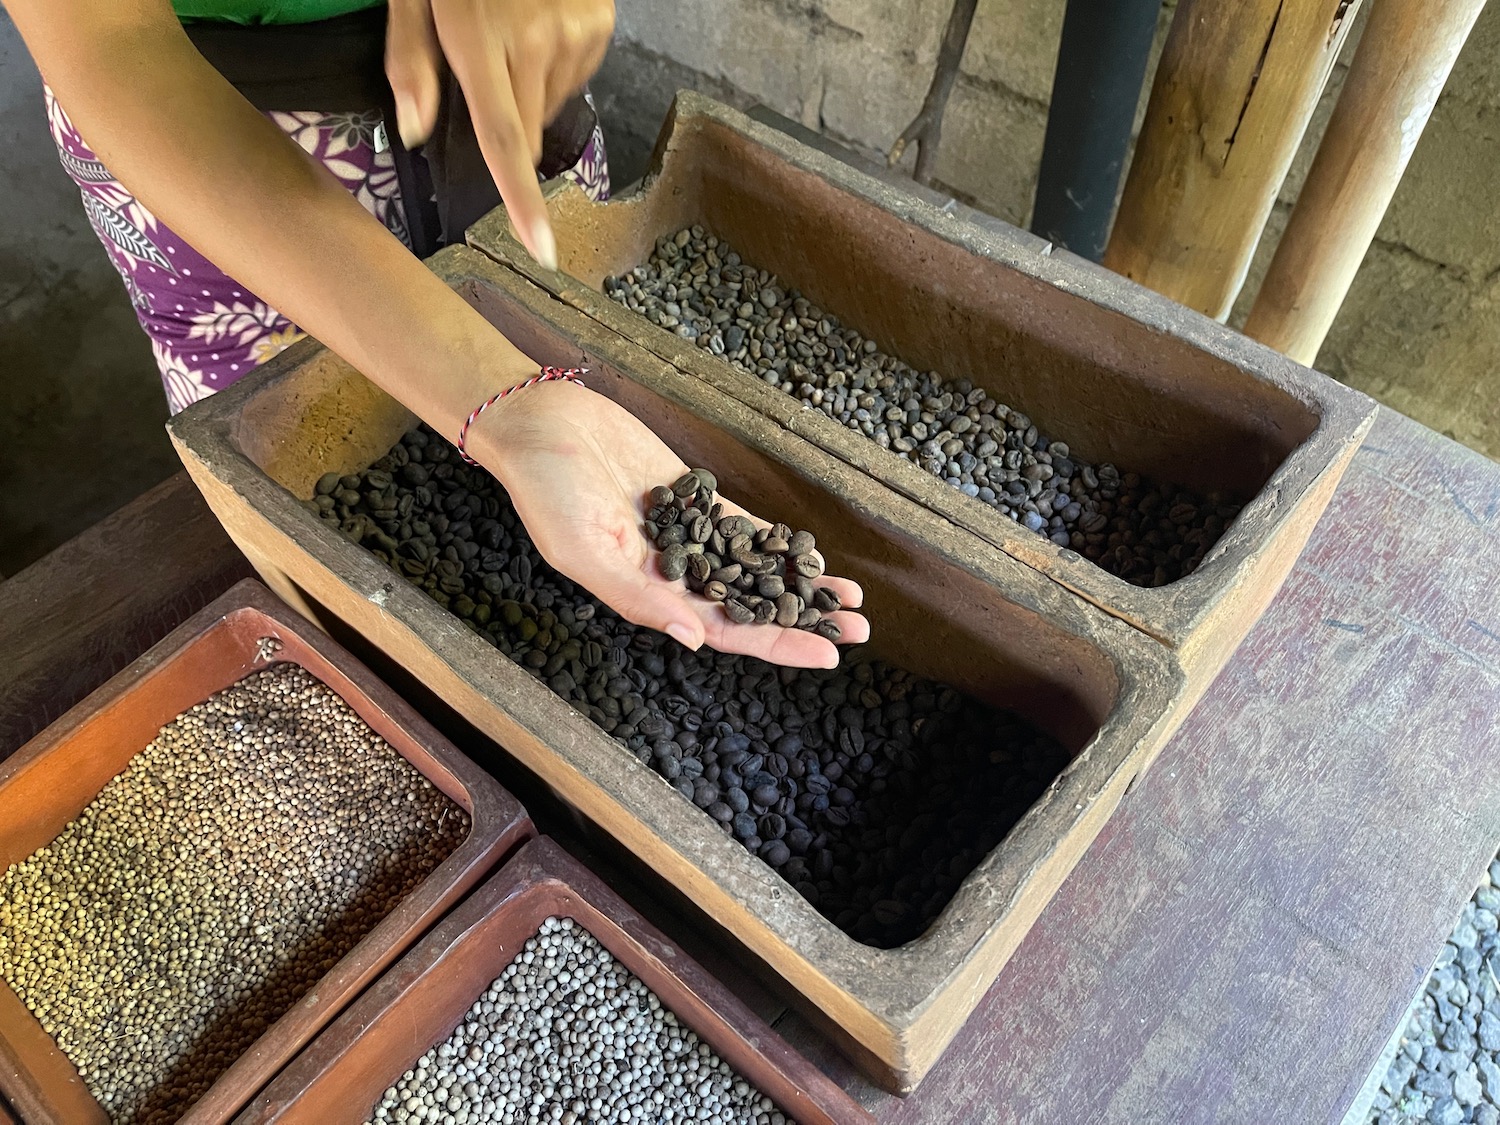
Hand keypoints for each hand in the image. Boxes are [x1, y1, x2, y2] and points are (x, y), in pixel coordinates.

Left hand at [385, 0, 614, 269]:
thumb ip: (409, 60)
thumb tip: (415, 131)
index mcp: (478, 41)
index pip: (504, 138)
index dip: (522, 199)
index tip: (541, 248)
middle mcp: (534, 43)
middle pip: (527, 129)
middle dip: (505, 120)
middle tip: (484, 70)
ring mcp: (575, 33)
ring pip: (551, 102)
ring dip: (530, 88)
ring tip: (512, 34)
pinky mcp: (600, 24)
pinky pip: (575, 73)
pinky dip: (554, 64)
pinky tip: (539, 26)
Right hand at [469, 378, 870, 668]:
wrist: (539, 422)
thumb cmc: (546, 489)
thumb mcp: (581, 549)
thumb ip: (636, 596)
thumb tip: (693, 639)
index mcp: (646, 595)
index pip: (724, 633)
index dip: (776, 644)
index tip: (826, 652)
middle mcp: (671, 573)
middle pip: (750, 607)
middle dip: (805, 619)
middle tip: (861, 628)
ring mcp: (686, 535)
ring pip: (755, 570)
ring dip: (801, 584)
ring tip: (851, 597)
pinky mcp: (693, 497)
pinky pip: (744, 528)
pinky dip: (778, 543)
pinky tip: (812, 552)